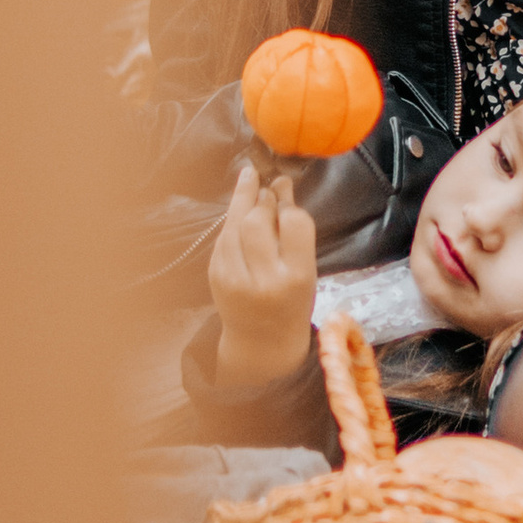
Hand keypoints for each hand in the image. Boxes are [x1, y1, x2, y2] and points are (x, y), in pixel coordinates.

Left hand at [208, 162, 318, 389]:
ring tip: (250, 181)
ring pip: (234, 225)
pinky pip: (223, 237)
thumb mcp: (306, 270)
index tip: (286, 188)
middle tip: (268, 187)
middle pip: (258, 221)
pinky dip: (232, 221)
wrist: (262, 342)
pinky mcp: (216, 276)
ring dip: (242, 199)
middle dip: (262, 198)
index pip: (294, 224)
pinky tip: (240, 211)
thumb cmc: (293, 302)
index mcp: (296, 278)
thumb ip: (295, 232)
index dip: (288, 202)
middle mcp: (264, 279)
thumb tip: (282, 184)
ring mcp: (234, 279)